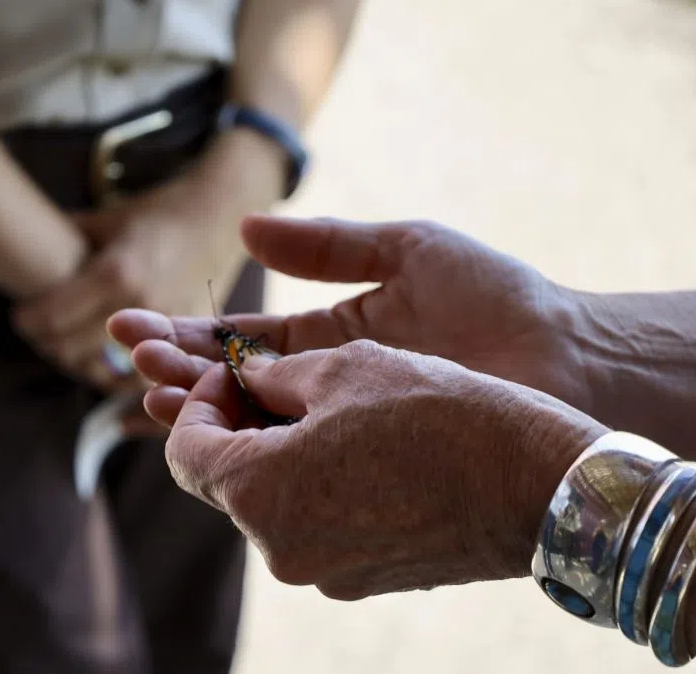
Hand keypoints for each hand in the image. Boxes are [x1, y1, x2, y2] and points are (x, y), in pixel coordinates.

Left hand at [15, 131, 282, 391]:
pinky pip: (144, 377)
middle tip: (39, 332)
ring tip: (68, 348)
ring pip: (102, 371)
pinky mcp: (187, 343)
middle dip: (47, 343)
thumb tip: (20, 239)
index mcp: (117, 273)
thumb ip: (68, 234)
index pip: (52, 317)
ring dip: (78, 364)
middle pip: (71, 349)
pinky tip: (102, 369)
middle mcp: (141, 306)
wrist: (220, 211)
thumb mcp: (110, 217)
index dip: (27, 320)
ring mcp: (167, 329)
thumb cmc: (160, 211)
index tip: (19, 315)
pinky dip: (116, 381)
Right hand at [108, 215, 588, 424]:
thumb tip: (246, 231)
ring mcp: (349, 429)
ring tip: (146, 395)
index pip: (244, 340)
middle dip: (177, 371)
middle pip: (234, 384)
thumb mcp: (409, 249)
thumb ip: (328, 245)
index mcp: (335, 337)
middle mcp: (331, 388)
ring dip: (197, 411)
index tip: (136, 328)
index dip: (189, 335)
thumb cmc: (499, 301)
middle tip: (125, 361)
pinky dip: (250, 452)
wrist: (571, 361)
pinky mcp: (370, 466)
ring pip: (255, 427)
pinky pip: (297, 463)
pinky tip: (208, 442)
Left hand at [165, 339, 605, 598]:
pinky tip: (362, 443)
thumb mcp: (344, 367)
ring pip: (273, 500)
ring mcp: (324, 570)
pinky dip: (319, 482)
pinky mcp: (365, 577)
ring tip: (327, 403)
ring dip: (280, 450)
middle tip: (273, 377)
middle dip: (238, 423)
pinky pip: (317, 523)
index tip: (235, 366)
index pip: (185, 449)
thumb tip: (243, 375)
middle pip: (227, 478)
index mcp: (258, 492)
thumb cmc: (441, 413)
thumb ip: (271, 375)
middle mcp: (280, 548)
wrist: (541, 483)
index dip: (198, 397)